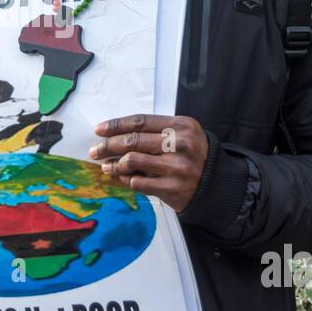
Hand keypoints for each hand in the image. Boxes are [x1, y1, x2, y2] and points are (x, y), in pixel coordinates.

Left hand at [88, 113, 208, 212]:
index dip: (116, 125)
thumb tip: (116, 136)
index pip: (140, 122)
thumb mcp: (182, 135)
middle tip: (95, 150)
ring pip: (133, 161)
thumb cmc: (194, 155)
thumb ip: (155, 132)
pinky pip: (139, 182)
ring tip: (106, 166)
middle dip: (108, 145)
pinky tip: (124, 178)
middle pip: (133, 141)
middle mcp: (180, 144)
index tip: (99, 130)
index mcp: (181, 126)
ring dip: (115, 165)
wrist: (216, 184)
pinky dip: (127, 179)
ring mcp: (176, 167)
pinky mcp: (172, 188)